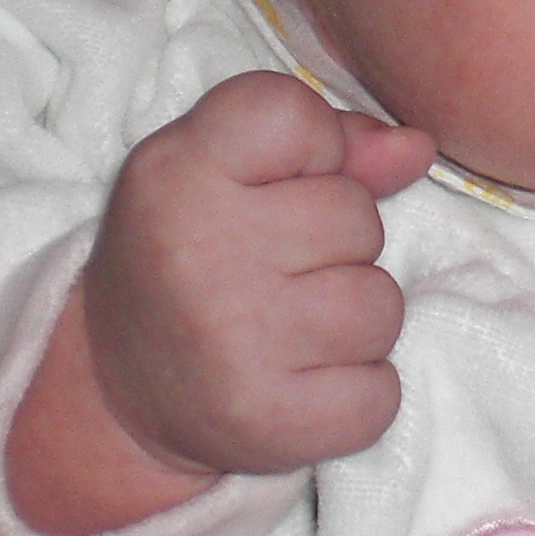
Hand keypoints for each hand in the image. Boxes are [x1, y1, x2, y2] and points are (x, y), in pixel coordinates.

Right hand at [7, 73, 434, 535]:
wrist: (118, 393)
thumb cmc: (187, 256)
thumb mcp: (221, 171)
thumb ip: (324, 141)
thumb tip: (416, 148)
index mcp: (176, 174)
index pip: (293, 111)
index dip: (311, 145)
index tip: (273, 183)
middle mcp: (198, 254)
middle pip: (358, 215)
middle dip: (336, 242)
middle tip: (272, 270)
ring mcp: (235, 346)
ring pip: (382, 305)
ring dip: (352, 319)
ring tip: (289, 327)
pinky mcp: (271, 424)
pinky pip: (383, 392)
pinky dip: (357, 391)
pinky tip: (300, 382)